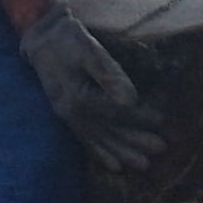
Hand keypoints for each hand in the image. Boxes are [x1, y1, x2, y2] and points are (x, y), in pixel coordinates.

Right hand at [19, 0, 165, 170]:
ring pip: (98, 140)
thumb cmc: (68, 39)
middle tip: (161, 149)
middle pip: (109, 132)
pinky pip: (84, 140)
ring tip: (144, 165)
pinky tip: (114, 166)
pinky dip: (100, 154)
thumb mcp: (90, 51)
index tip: (161, 120)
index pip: (117, 112)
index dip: (140, 117)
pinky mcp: (66, 115)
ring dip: (122, 153)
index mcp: (79, 97)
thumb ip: (110, 76)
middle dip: (136, 141)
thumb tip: (131, 100)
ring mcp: (67, 116)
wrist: (40, 36)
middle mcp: (72, 112)